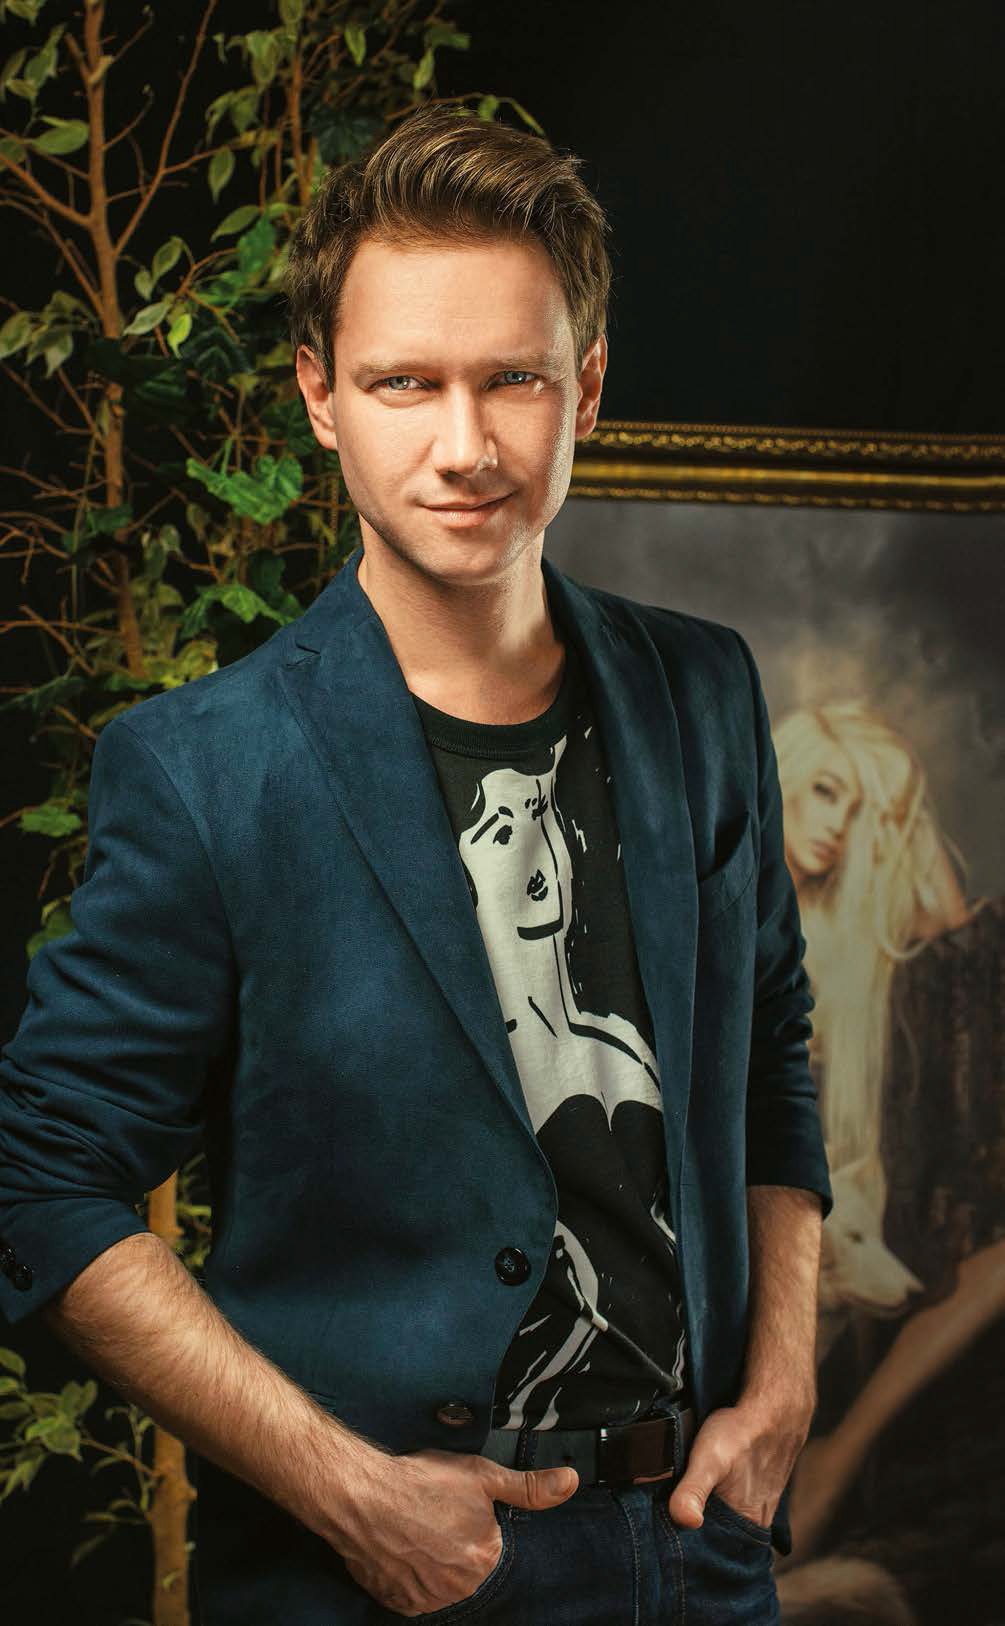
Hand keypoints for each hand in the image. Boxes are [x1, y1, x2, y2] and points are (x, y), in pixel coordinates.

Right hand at [329, 1447, 577, 1616]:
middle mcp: (461, 1587)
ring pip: (439, 1578)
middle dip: (451, 1540)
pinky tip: (399, 1547)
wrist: (363, 1497)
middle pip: (464, 1563)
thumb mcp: (482, 1475)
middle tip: (430, 1514)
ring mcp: (429, 1599)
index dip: (469, 1517)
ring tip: (412, 1528)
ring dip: (430, 1559)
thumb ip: (528, 1487)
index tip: (450, 1504)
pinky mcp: (400, 1604)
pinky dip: (408, 1574)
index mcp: (486, 1557)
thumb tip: (569, 1483)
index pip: (487, 1541)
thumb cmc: (419, 1483)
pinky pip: (413, 1591)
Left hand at [666, 1396, 811, 1532]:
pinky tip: (709, 1487)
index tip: (663, 1533)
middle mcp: (755, 1524)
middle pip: (716, 1538)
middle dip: (694, 1530)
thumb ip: (693, 1490)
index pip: (709, 1552)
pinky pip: (733, 1506)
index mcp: (746, 1528)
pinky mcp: (757, 1491)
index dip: (686, 1544)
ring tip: (686, 1498)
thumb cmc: (741, 1434)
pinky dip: (718, 1501)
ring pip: (724, 1522)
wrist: (773, 1409)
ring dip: (706, 1514)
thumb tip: (684, 1520)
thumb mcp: (709, 1460)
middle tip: (669, 1513)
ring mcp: (758, 1508)